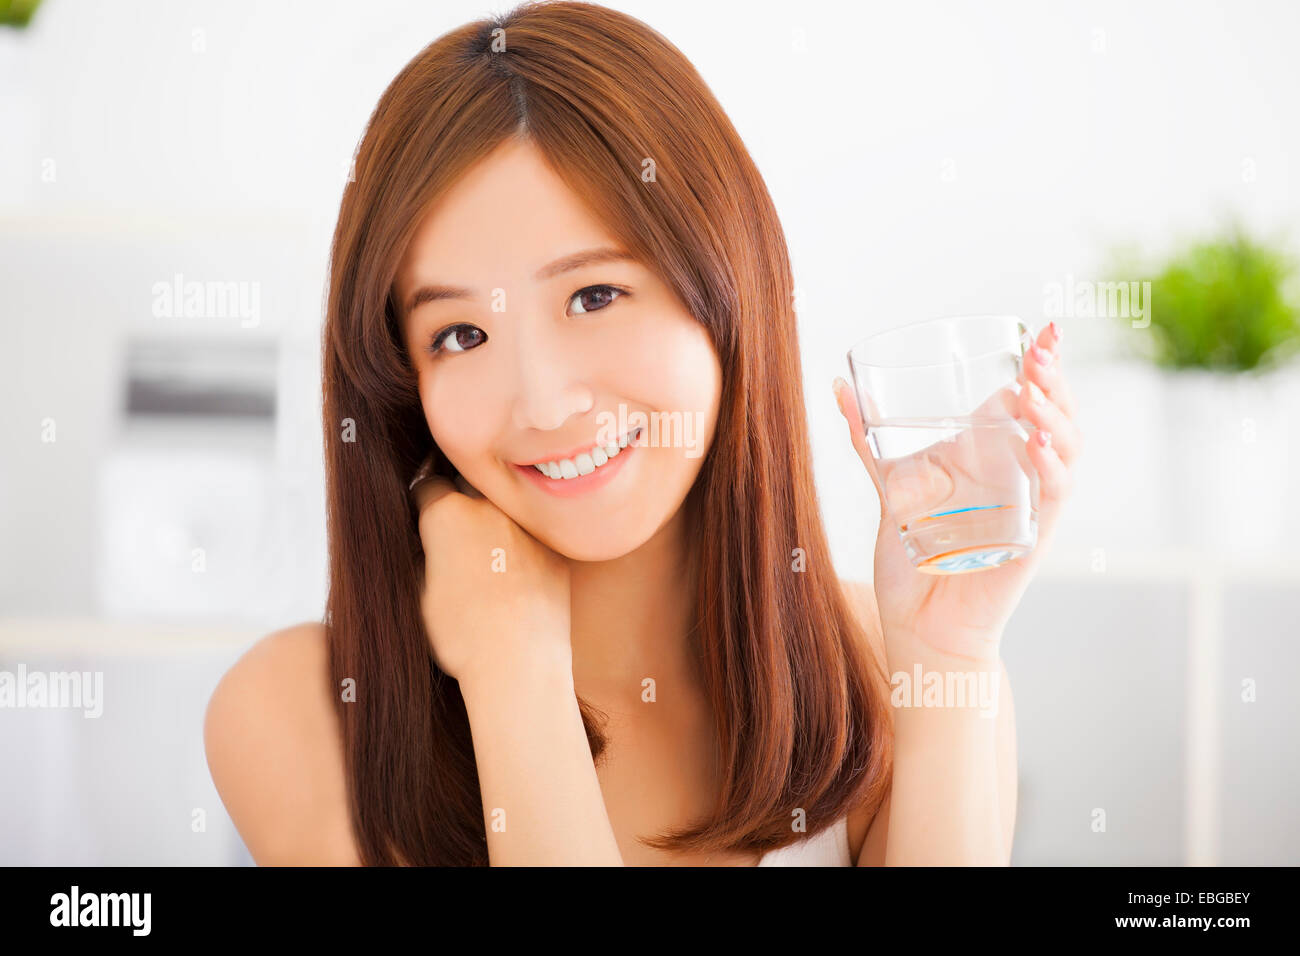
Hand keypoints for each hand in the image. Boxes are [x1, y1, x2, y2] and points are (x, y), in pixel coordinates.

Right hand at [410, 460, 572, 687]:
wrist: (518, 663)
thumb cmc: (459, 634)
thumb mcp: (417, 594)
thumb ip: (421, 554)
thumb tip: (425, 543)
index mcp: (447, 513)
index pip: (427, 486)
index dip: (422, 504)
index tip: (424, 521)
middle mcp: (489, 508)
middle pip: (470, 486)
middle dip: (461, 501)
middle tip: (456, 535)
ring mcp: (526, 525)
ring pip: (505, 509)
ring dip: (495, 522)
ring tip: (488, 558)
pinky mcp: (555, 549)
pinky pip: (533, 536)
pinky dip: (523, 547)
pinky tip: (516, 577)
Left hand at [834, 322, 1082, 661]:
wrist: (920, 622)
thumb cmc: (912, 559)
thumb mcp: (889, 487)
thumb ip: (868, 440)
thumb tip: (839, 388)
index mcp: (991, 455)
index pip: (1030, 399)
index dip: (1043, 364)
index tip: (1043, 332)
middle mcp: (1019, 473)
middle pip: (1056, 414)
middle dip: (1054, 378)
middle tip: (1041, 349)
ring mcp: (1030, 501)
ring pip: (1066, 446)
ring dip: (1056, 413)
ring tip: (1037, 386)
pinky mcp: (1034, 534)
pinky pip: (1055, 493)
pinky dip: (1052, 465)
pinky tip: (1038, 441)